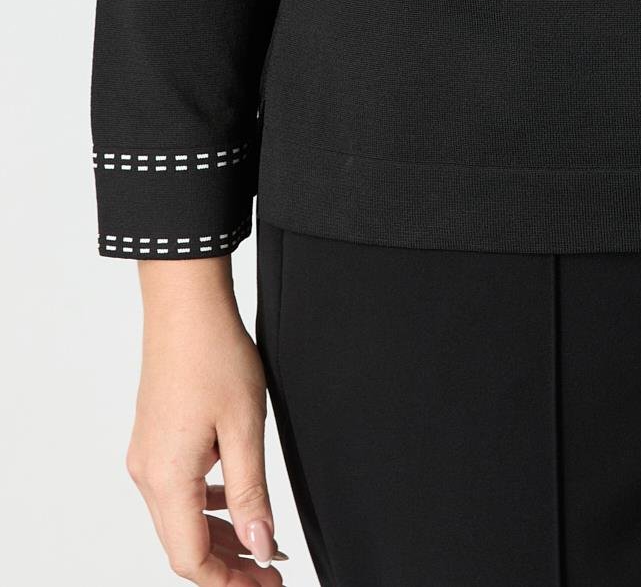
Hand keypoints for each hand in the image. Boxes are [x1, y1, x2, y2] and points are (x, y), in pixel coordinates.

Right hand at [124, 261, 290, 579]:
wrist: (185, 305)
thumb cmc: (214, 354)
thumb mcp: (245, 427)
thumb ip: (252, 494)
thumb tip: (260, 547)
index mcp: (167, 479)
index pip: (191, 559)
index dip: (230, 581)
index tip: (267, 584)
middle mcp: (148, 474)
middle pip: (183, 546)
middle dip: (228, 566)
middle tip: (270, 572)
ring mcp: (147, 457)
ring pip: (180, 520)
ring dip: (219, 538)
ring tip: (261, 546)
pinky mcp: (154, 441)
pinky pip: (178, 492)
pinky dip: (207, 508)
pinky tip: (236, 502)